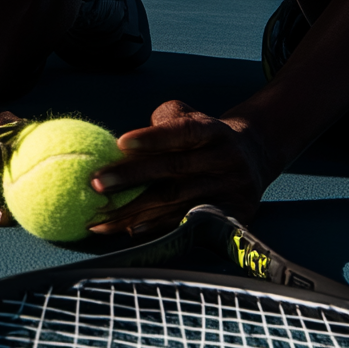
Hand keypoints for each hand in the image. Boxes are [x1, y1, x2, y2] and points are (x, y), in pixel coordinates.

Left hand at [87, 99, 280, 238]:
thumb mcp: (191, 117)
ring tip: (99, 217)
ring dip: (134, 211)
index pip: (183, 131)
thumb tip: (122, 145)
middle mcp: (225, 159)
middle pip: (174, 170)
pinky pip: (188, 222)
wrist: (254, 157)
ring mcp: (231, 188)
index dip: (152, 137)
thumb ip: (162, 123)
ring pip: (176, 201)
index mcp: (214, 130)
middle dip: (130, 178)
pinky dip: (158, 227)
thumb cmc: (205, 137)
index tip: (119, 144)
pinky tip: (131, 229)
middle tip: (94, 184)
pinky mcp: (233, 214)